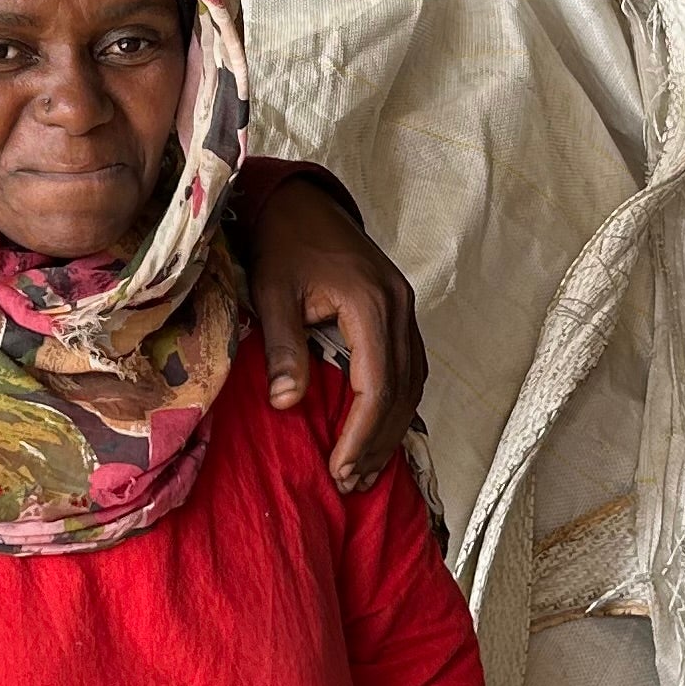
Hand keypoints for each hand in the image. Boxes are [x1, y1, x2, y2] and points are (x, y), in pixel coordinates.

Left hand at [246, 174, 429, 495]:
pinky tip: (378, 432)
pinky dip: (397, 405)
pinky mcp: (400, 312)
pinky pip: (410, 368)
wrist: (300, 201)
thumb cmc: (282, 244)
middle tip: (351, 484)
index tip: (340, 470)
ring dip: (391, 430)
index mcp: (371, 303)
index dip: (362, 434)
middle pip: (402, 391)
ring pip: (413, 383)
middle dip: (379, 443)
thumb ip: (283, 348)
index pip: (377, 385)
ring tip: (365, 471)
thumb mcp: (272, 292)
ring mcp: (405, 308)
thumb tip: (286, 405)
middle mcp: (399, 307)